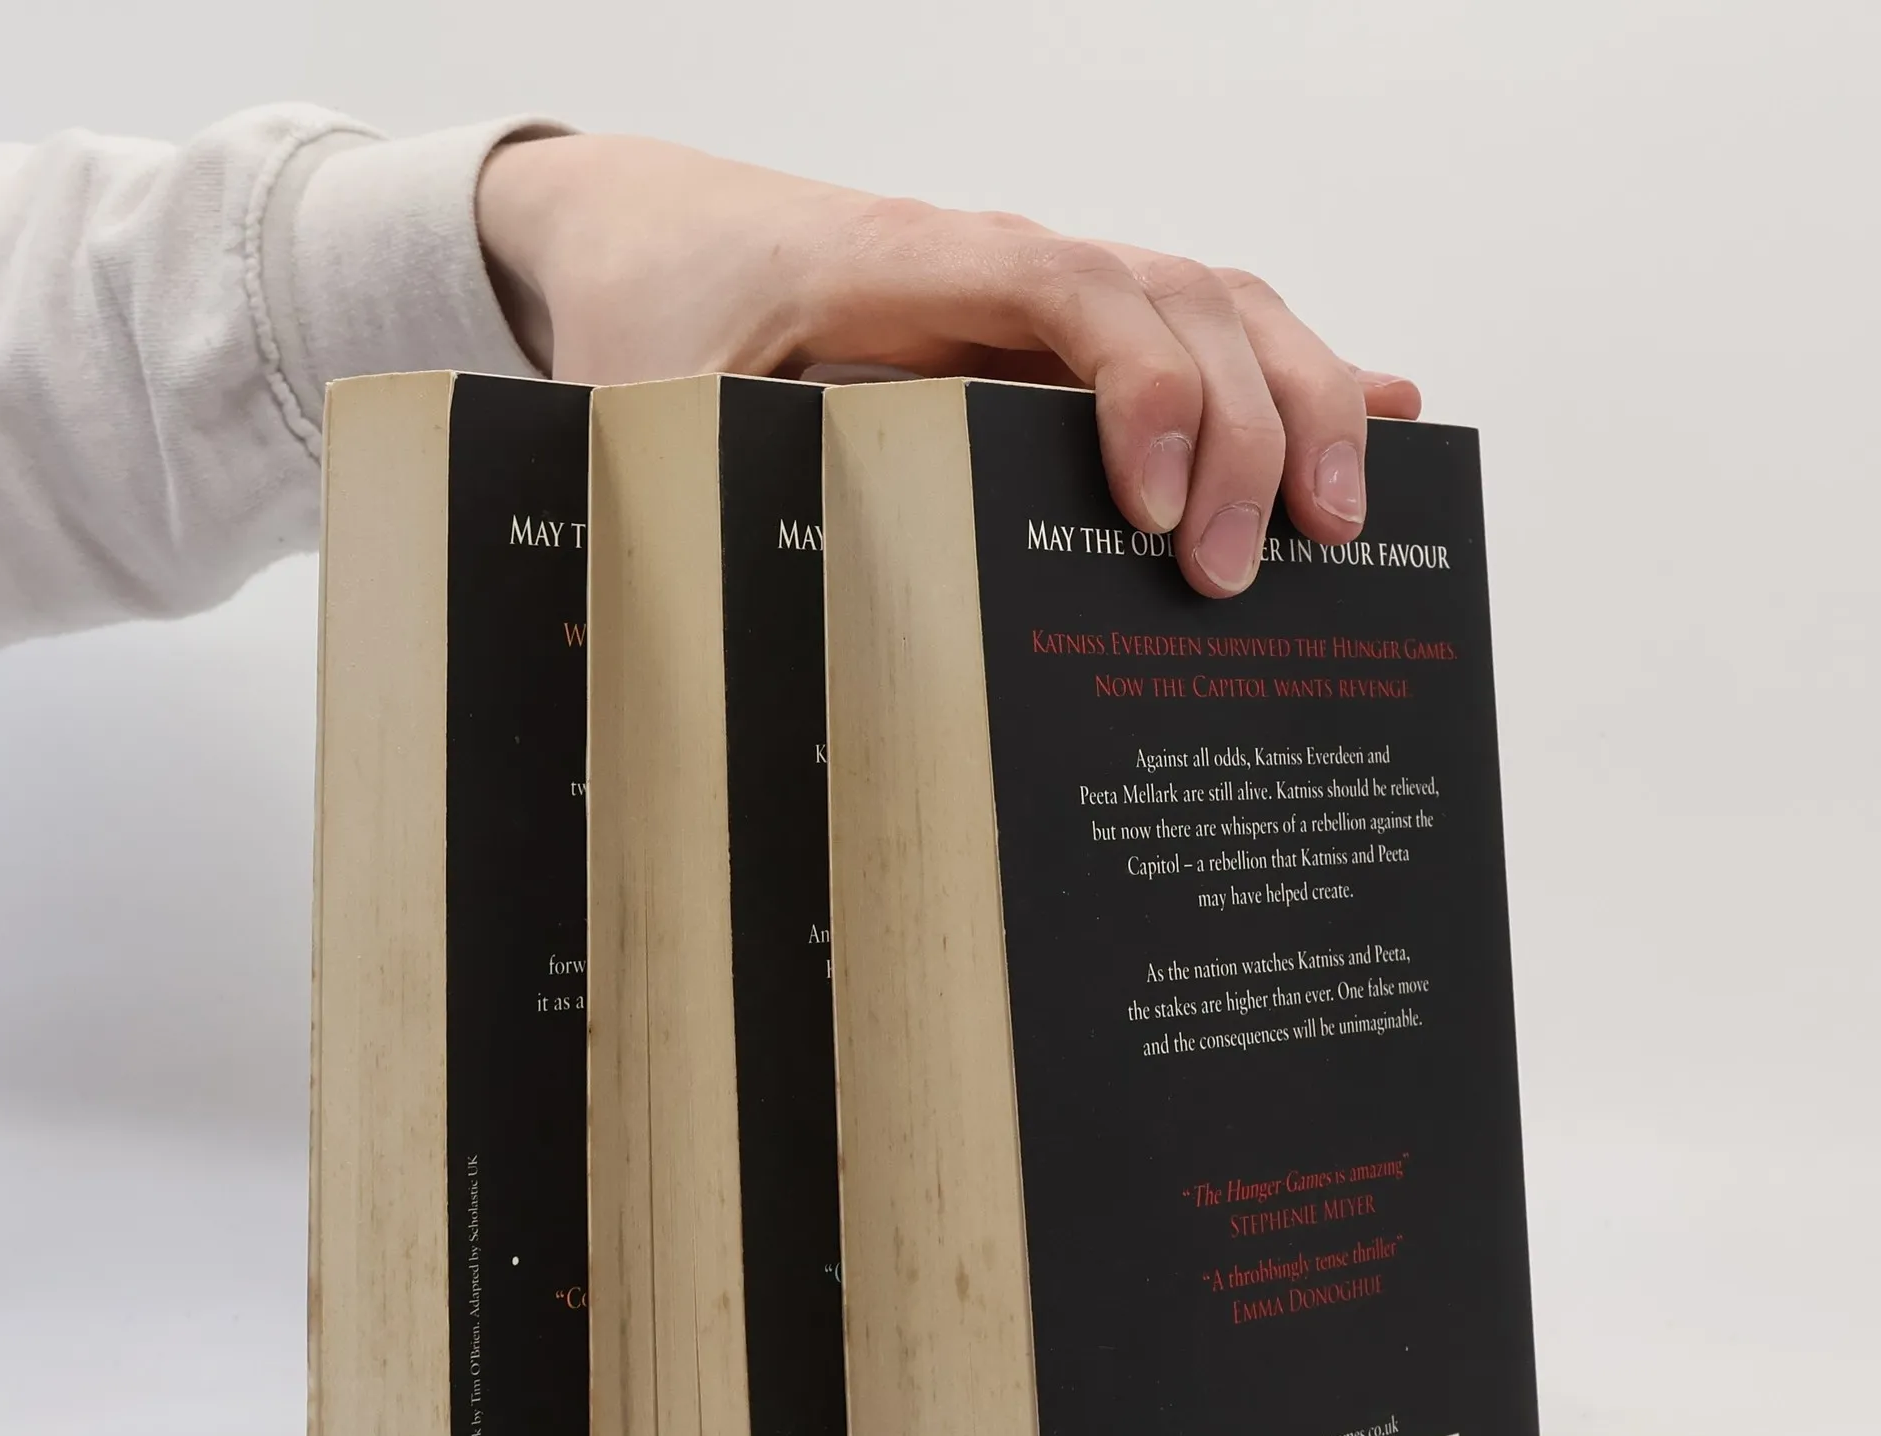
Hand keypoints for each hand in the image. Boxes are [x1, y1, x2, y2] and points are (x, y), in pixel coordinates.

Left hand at [477, 133, 1420, 597]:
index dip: (1145, 390)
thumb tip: (722, 618)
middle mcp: (1002, 266)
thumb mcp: (650, 404)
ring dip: (1298, 405)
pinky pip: (1197, 337)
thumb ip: (698, 476)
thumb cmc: (655, 310)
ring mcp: (1042, 294)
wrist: (647, 226)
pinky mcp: (1056, 335)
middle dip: (1247, 432)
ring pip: (1218, 308)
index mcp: (911, 263)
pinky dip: (1292, 379)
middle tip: (1244, 578)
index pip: (1075, 290)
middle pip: (1182, 300)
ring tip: (1341, 527)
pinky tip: (1380, 419)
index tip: (1157, 515)